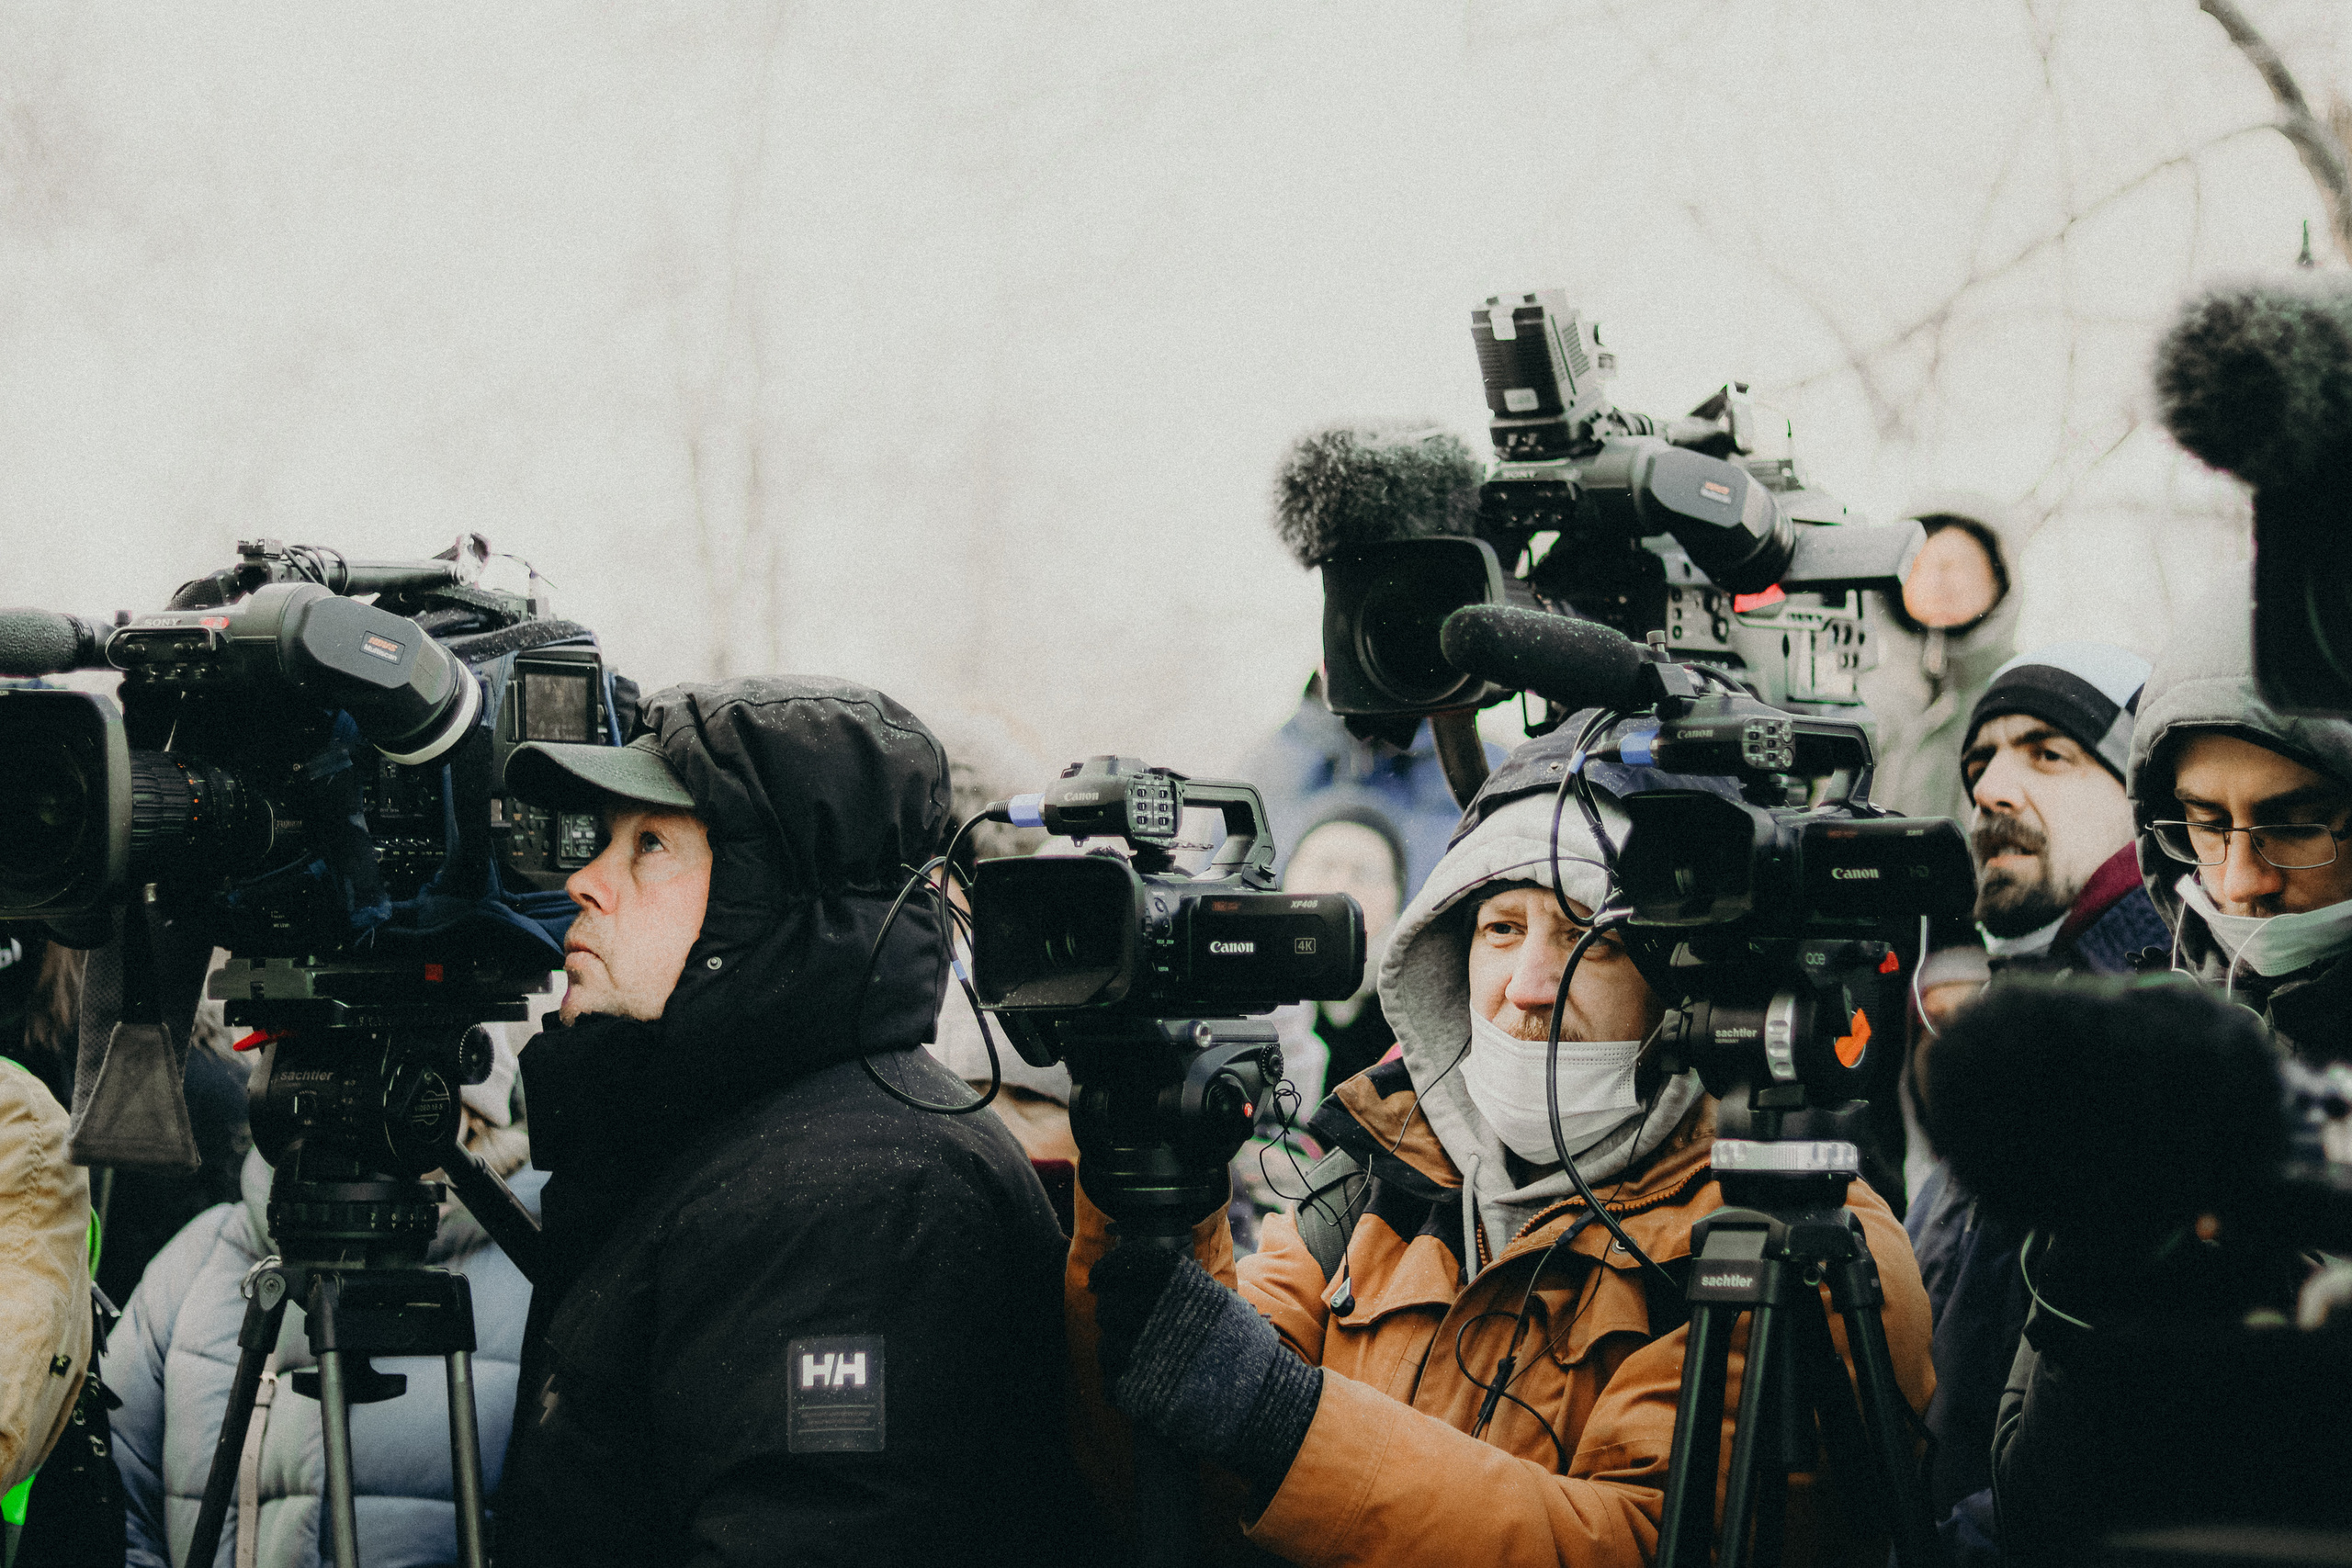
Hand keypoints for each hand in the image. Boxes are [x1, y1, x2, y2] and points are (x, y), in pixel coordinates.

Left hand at [1086, 1243, 1321, 1490]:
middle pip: (1111, 1307)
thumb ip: (1184, 1289)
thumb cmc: (1244, 1353)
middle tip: (1115, 1318)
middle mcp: (1166, 1316)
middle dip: (1108, 1312)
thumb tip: (1136, 1275)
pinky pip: (1112, 1383)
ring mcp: (1153, 1356)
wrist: (1266, 1404)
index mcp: (1188, 1287)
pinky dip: (1116, 1383)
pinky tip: (1129, 1383)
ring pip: (1107, 1347)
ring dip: (1111, 1351)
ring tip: (1126, 1355)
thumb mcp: (1221, 1306)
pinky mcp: (1145, 1395)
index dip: (1109, 1268)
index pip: (1134, 1262)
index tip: (1098, 1278)